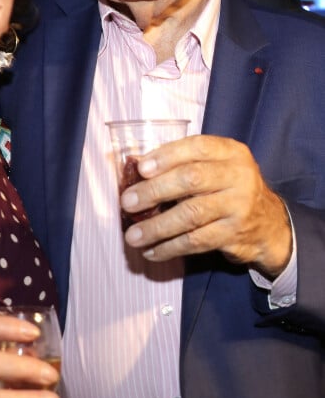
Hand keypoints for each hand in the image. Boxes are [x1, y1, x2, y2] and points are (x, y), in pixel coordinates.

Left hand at [121, 134, 291, 277]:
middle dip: (155, 191)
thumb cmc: (229, 189)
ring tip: (133, 235)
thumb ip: (182, 163)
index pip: (197, 147)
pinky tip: (152, 251)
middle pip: (192, 179)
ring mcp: (239, 206)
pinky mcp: (234, 234)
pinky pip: (196, 241)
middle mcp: (238, 176)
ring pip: (192, 214)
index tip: (141, 169)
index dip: (166, 156)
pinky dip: (170, 247)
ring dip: (157, 226)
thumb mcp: (216, 167)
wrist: (269, 224)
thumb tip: (135, 168)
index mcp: (231, 152)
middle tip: (128, 202)